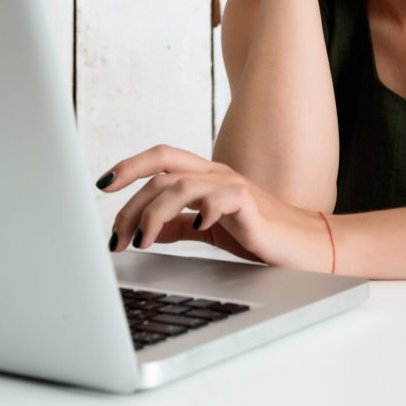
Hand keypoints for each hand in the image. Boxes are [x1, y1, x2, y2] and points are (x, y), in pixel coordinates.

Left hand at [98, 145, 334, 272]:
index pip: (160, 159)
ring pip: (181, 185)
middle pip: (162, 171)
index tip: (101, 184)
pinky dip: (203, 211)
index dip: (129, 166)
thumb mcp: (210, 229)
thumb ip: (180, 225)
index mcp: (204, 177)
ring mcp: (232, 185)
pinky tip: (195, 229)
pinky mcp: (249, 203)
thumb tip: (145, 229)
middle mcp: (215, 174)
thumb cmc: (259, 235)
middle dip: (131, 202)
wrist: (304, 246)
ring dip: (154, 214)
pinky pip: (221, 197)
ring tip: (142, 242)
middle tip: (117, 237)